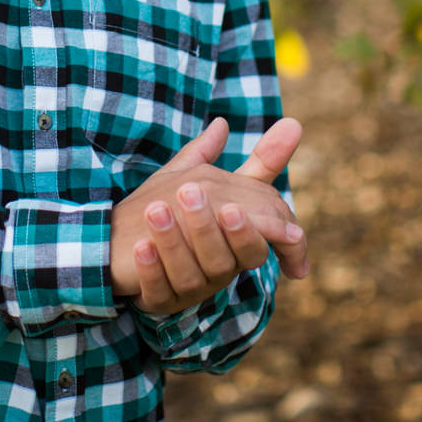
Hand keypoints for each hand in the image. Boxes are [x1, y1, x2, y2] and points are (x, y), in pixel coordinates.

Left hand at [110, 117, 307, 314]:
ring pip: (192, 274)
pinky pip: (158, 290)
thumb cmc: (182, 212)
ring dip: (174, 241)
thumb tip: (293, 123)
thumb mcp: (215, 180)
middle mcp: (219, 270)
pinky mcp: (157, 298)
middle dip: (210, 228)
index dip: (254, 230)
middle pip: (230, 257)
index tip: (234, 208)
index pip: (262, 240)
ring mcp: (188, 288)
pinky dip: (151, 268)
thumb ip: (257, 163)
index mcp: (237, 244)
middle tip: (190, 193)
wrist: (128, 246)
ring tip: (156, 209)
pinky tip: (142, 246)